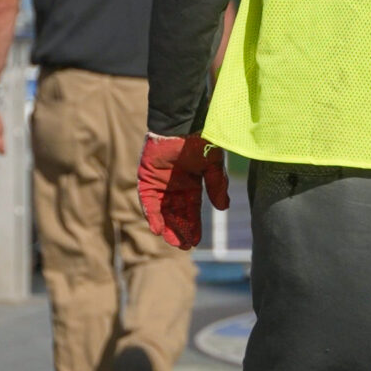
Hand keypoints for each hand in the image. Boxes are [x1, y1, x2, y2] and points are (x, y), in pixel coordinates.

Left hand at [137, 134, 229, 249]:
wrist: (182, 123)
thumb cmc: (200, 141)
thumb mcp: (213, 166)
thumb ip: (217, 186)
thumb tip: (224, 208)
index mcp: (190, 184)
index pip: (191, 210)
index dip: (193, 226)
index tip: (195, 242)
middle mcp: (174, 186)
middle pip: (176, 213)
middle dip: (179, 230)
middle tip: (183, 247)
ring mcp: (159, 182)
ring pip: (161, 210)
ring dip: (165, 226)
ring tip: (171, 241)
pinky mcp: (146, 178)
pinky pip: (147, 200)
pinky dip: (151, 215)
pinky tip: (157, 229)